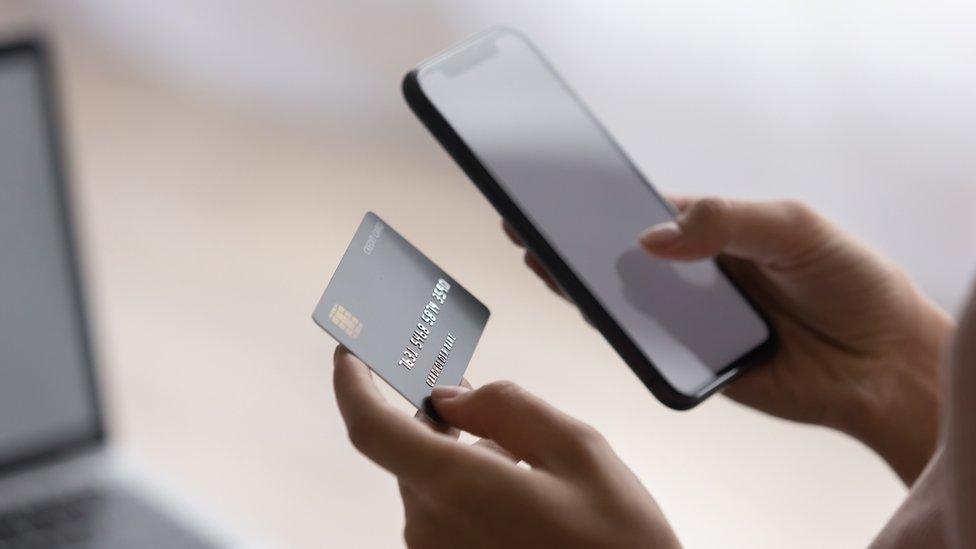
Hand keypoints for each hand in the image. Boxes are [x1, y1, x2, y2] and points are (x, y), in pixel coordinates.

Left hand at [333, 346, 680, 548]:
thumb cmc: (617, 544)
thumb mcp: (577, 450)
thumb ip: (507, 408)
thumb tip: (451, 398)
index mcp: (457, 488)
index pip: (371, 428)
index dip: (352, 384)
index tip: (350, 353)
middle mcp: (431, 528)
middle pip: (413, 453)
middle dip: (448, 428)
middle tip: (498, 419)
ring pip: (433, 485)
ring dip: (468, 466)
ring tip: (536, 479)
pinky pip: (445, 519)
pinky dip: (473, 498)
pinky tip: (527, 507)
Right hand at [504, 197, 952, 483]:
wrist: (883, 364)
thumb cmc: (850, 282)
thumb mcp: (793, 228)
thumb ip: (726, 221)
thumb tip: (652, 236)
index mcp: (717, 233)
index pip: (647, 211)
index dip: (603, 201)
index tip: (559, 188)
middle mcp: (695, 275)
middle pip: (623, 256)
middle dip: (574, 241)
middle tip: (528, 223)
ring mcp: (689, 321)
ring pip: (624, 301)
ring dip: (582, 283)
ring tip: (541, 259)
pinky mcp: (691, 364)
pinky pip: (645, 347)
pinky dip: (615, 330)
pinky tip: (588, 308)